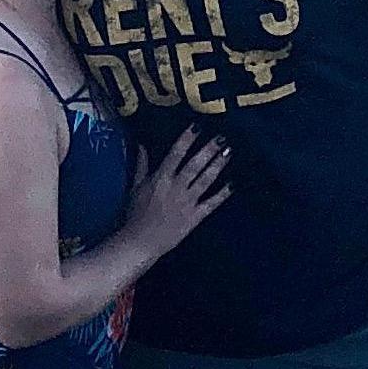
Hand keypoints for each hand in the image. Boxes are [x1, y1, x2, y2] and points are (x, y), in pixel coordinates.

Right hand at [120, 133, 232, 260]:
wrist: (140, 242)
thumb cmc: (134, 214)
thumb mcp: (135, 187)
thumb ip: (141, 166)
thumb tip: (142, 145)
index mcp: (160, 178)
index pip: (175, 154)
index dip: (187, 139)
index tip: (198, 127)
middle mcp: (176, 187)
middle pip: (195, 164)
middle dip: (209, 150)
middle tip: (222, 137)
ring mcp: (187, 202)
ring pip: (205, 180)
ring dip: (217, 166)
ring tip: (228, 153)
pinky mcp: (195, 217)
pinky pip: (211, 203)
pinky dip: (222, 194)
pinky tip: (233, 184)